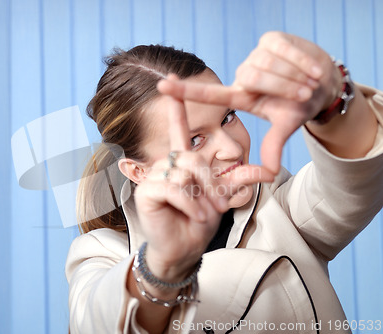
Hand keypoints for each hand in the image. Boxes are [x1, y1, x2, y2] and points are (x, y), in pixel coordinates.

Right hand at [134, 96, 227, 281]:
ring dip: (201, 196)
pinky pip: (173, 187)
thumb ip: (241, 179)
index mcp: (181, 163)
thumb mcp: (223, 197)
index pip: (178, 130)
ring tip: (204, 213)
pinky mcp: (146, 191)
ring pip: (184, 173)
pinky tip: (195, 215)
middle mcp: (165, 165)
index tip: (170, 81)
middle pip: (192, 158)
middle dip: (210, 183)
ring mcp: (153, 177)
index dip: (176, 108)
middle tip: (217, 204)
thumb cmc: (200, 222)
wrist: (183, 249)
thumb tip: (270, 169)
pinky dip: (190, 204)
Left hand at [158, 31, 341, 181]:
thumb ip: (273, 145)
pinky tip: (313, 69)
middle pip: (253, 78)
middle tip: (303, 95)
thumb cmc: (300, 104)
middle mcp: (244, 75)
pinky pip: (284, 50)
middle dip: (284, 88)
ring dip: (296, 77)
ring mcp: (256, 55)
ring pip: (268, 65)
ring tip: (308, 83)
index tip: (162, 87)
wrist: (324, 81)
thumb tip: (270, 173)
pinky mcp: (271, 39)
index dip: (185, 91)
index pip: (210, 95)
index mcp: (242, 96)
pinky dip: (303, 62)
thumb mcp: (286, 125)